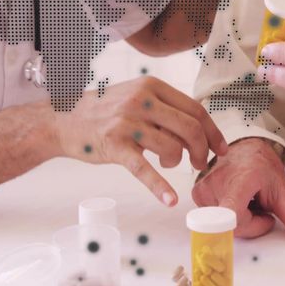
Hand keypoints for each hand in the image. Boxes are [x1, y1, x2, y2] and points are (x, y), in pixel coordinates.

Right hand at [52, 76, 229, 206]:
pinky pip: (144, 169)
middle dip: (201, 150)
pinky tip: (170, 199)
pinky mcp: (114, 145)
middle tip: (199, 163)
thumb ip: (165, 109)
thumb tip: (199, 131)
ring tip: (167, 164)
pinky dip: (159, 187)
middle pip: (190, 128)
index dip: (213, 132)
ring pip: (171, 148)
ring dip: (176, 162)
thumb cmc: (105, 110)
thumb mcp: (137, 96)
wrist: (63, 118)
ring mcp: (127, 122)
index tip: (221, 148)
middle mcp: (142, 100)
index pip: (195, 109)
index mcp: (152, 86)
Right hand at [192, 138, 284, 245]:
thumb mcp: (283, 192)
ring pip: (224, 225)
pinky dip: (228, 215)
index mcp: (241, 180)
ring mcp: (204, 189)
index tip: (245, 223)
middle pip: (235, 225)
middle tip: (258, 206)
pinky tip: (234, 199)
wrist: (246, 148)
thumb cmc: (262, 167)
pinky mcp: (197, 194)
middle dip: (252, 223)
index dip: (240, 225)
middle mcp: (218, 183)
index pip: (231, 212)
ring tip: (245, 199)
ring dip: (240, 219)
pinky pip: (214, 219)